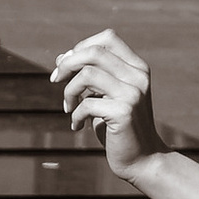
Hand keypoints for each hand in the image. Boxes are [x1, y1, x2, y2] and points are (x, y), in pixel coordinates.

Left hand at [51, 31, 166, 176]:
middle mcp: (138, 77)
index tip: (67, 65)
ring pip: (87, 74)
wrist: (143, 160)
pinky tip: (77, 126)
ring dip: (69, 91)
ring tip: (68, 107)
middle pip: (94, 52)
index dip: (82, 47)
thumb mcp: (104, 97)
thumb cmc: (119, 127)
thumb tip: (62, 58)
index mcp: (137, 68)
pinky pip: (86, 104)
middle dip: (67, 64)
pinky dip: (74, 115)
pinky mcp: (124, 112)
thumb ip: (89, 76)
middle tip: (55, 80)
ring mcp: (133, 94)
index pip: (108, 38)